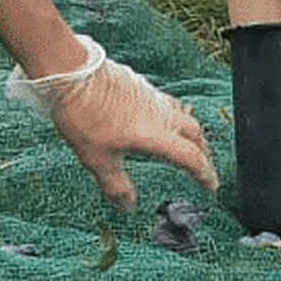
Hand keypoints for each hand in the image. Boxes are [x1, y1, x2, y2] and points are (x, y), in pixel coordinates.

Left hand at [40, 52, 220, 210]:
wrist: (70, 73)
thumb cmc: (83, 115)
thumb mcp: (97, 159)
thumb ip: (115, 185)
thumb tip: (127, 206)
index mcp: (156, 135)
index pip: (191, 157)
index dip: (204, 174)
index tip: (211, 186)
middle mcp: (160, 114)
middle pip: (195, 133)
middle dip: (203, 151)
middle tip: (202, 165)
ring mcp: (151, 96)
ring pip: (183, 114)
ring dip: (190, 131)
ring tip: (185, 142)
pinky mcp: (139, 84)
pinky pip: (166, 102)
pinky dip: (172, 115)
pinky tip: (157, 119)